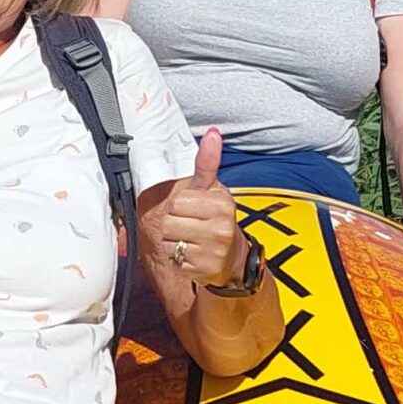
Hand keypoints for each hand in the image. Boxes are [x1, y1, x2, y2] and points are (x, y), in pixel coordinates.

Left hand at [151, 129, 248, 290]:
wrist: (233, 257)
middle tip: (190, 226)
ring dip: (173, 243)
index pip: (176, 202)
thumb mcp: (213, 190)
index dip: (178, 206)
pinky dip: (178, 260)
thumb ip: (207, 163)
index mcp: (222, 204)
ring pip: (168, 243)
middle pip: (169, 223)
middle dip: (173, 224)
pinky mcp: (204, 271)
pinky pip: (174, 261)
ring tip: (191, 241)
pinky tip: (193, 256)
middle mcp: (221, 229)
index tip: (192, 210)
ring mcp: (214, 252)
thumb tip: (212, 132)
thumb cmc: (217, 218)